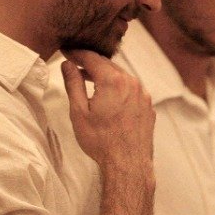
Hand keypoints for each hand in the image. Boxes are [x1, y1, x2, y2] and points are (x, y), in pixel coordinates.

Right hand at [62, 50, 154, 173]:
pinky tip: (107, 95)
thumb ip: (73, 83)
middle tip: (73, 62)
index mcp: (113, 81)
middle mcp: (132, 83)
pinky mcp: (148, 106)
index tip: (66, 51)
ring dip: (104, 74)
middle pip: (108, 64)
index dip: (77, 52)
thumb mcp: (79, 111)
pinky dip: (118, 86)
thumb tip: (67, 64)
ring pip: (121, 76)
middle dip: (90, 62)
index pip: (92, 57)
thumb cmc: (101, 141)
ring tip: (88, 78)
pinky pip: (131, 89)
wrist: (128, 164)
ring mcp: (143, 94)